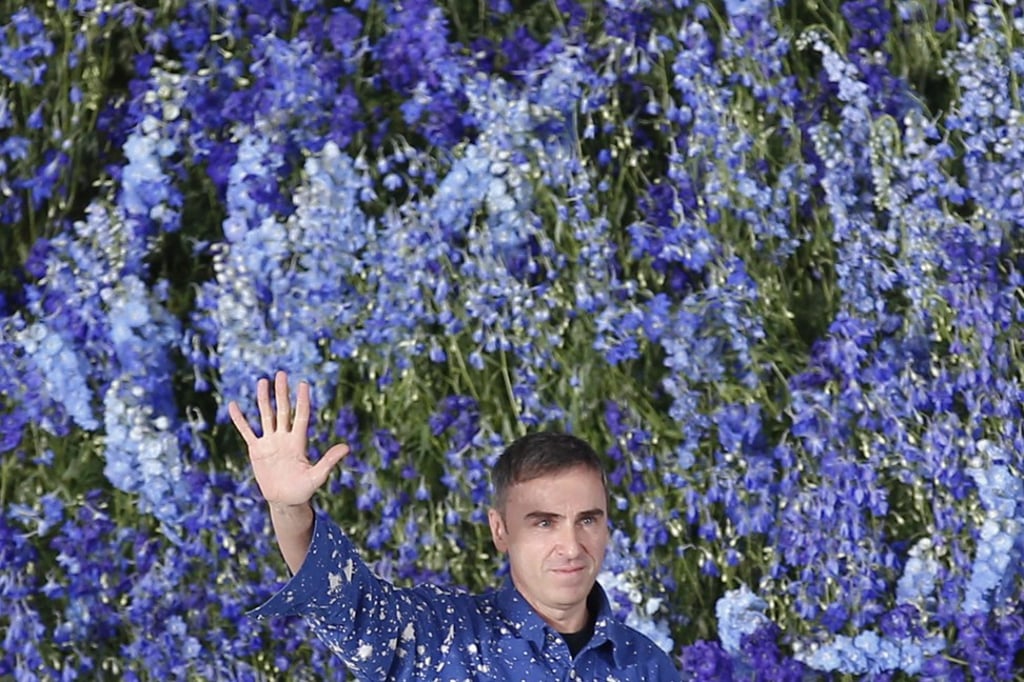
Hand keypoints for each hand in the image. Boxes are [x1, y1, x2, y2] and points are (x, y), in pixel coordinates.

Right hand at [228, 370, 348, 507]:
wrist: (285, 500)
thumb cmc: (303, 490)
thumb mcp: (317, 476)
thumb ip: (329, 461)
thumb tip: (347, 447)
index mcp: (299, 442)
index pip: (301, 416)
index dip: (302, 400)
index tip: (303, 384)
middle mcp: (284, 438)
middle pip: (283, 410)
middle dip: (282, 393)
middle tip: (281, 374)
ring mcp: (270, 442)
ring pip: (266, 415)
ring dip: (264, 399)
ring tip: (262, 381)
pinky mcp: (256, 450)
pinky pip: (246, 431)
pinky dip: (240, 419)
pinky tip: (233, 405)